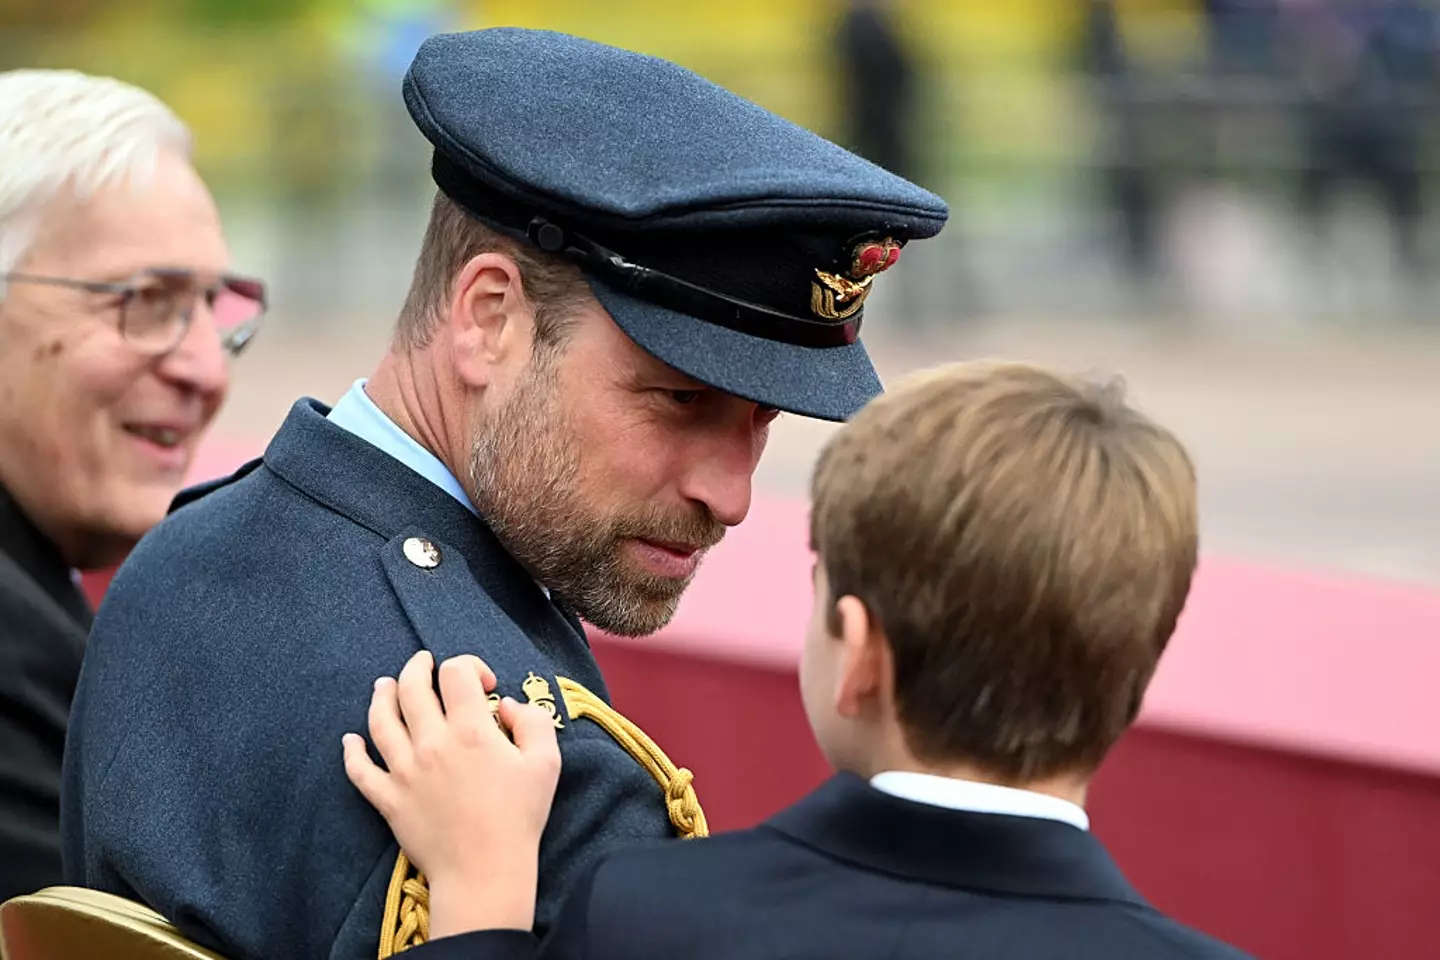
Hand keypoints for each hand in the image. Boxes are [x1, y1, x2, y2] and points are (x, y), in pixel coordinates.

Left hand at [343, 650, 561, 935]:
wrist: (485, 872)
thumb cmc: (519, 817)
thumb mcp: (546, 763)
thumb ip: (531, 722)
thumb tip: (505, 704)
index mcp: (471, 731)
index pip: (456, 673)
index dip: (470, 666)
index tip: (483, 685)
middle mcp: (432, 744)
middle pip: (411, 688)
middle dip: (417, 667)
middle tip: (422, 662)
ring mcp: (405, 771)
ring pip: (380, 721)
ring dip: (381, 696)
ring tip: (384, 685)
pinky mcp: (388, 799)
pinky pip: (359, 771)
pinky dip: (352, 752)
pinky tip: (351, 740)